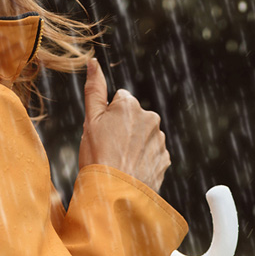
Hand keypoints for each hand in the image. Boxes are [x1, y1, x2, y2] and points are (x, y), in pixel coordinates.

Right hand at [78, 58, 169, 192]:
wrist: (116, 194)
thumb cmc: (97, 156)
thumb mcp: (89, 120)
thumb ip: (94, 89)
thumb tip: (93, 61)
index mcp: (130, 105)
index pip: (118, 100)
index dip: (107, 116)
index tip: (102, 133)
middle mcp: (150, 117)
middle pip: (132, 117)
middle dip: (123, 128)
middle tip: (109, 148)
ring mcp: (159, 140)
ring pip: (143, 135)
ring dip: (133, 144)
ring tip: (119, 161)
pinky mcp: (165, 159)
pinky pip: (152, 153)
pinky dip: (142, 159)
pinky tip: (131, 170)